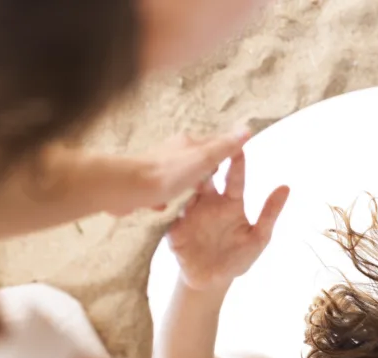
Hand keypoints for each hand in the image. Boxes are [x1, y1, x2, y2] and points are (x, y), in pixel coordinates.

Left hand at [122, 128, 253, 212]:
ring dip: (185, 184)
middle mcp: (171, 151)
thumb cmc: (169, 174)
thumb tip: (247, 129)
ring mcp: (156, 167)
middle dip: (204, 171)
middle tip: (214, 187)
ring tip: (194, 199)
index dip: (224, 152)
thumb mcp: (204, 159)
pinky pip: (160, 190)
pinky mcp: (145, 184)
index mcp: (187, 143)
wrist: (130, 188)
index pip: (212, 144)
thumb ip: (224, 148)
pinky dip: (166, 197)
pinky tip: (167, 207)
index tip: (234, 163)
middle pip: (194, 160)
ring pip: (177, 175)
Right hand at [165, 152, 289, 290]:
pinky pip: (170, 213)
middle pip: (206, 178)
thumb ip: (270, 214)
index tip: (238, 143)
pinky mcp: (174, 228)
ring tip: (184, 165)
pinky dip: (168, 203)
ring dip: (184, 179)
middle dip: (205, 161)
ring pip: (185, 191)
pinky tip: (166, 193)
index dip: (236, 162)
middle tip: (206, 143)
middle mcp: (209, 203)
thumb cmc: (238, 258)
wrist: (213, 282)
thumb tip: (286, 187)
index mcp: (230, 202)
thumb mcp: (259, 238)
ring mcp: (190, 214)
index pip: (234, 178)